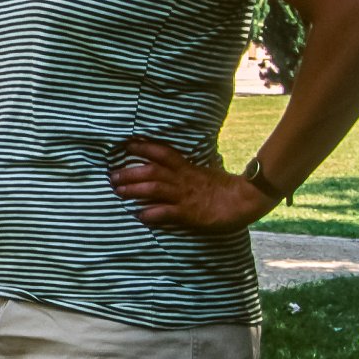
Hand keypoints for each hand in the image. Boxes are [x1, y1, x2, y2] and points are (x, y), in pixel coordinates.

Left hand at [109, 137, 277, 231]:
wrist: (247, 200)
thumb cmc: (225, 187)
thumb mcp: (205, 171)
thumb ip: (187, 168)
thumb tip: (172, 164)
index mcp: (188, 168)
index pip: (163, 153)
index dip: (144, 147)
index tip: (126, 144)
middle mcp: (183, 180)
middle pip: (152, 171)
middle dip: (129, 172)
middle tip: (111, 175)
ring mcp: (185, 196)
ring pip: (155, 189)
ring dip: (134, 190)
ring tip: (117, 192)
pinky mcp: (189, 214)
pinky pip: (166, 212)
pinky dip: (151, 213)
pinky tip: (138, 215)